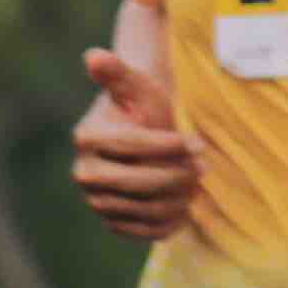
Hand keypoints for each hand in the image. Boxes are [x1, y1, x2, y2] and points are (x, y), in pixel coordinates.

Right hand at [71, 48, 199, 242]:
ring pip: (146, 208)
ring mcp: (95, 200)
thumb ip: (118, 73)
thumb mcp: (137, 86)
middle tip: (204, 168)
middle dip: (179, 174)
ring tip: (195, 183)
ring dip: (180, 197)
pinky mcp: (111, 222)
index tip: (200, 142)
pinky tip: (184, 206)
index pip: (134, 146)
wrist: (145, 136)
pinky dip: (170, 222)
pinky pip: (144, 231)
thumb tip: (94, 55)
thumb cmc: (144, 106)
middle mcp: (84, 172)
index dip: (171, 145)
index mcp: (86, 137)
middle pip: (140, 182)